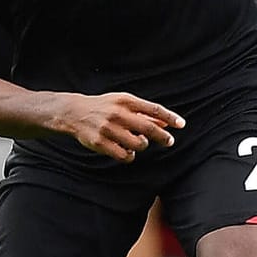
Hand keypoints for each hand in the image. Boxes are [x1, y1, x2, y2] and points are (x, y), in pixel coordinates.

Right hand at [51, 92, 184, 162]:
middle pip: (148, 128)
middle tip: (169, 141)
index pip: (153, 109)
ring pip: (137, 144)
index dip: (169, 117)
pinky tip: (127, 151)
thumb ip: (145, 113)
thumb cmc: (105, 107)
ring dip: (142, 145)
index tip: (182, 125)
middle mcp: (117, 114)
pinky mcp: (99, 143)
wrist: (74, 112)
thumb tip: (168, 123)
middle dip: (162, 137)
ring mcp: (108, 129)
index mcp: (125, 101)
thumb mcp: (124, 105)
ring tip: (138, 143)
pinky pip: (124, 155)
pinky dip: (130, 156)